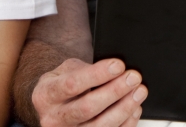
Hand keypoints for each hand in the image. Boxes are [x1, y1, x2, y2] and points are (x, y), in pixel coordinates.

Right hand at [31, 58, 146, 126]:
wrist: (51, 108)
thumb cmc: (61, 85)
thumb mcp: (65, 71)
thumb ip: (85, 69)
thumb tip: (116, 69)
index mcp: (46, 95)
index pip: (72, 84)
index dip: (97, 74)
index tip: (118, 65)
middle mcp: (54, 118)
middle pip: (87, 108)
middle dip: (114, 91)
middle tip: (133, 78)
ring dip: (124, 108)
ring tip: (138, 92)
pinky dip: (125, 123)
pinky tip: (134, 109)